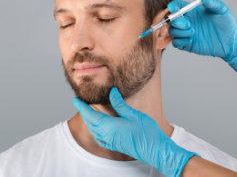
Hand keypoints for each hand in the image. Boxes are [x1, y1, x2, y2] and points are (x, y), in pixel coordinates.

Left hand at [73, 87, 197, 175]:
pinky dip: (94, 127)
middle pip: (90, 122)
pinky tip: (98, 123)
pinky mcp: (114, 144)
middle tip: (80, 103)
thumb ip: (119, 104)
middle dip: (84, 112)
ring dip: (89, 120)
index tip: (75, 100)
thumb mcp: (132, 114)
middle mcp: (106, 135)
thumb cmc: (146, 132)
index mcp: (109, 127)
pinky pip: (98, 135)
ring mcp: (109, 141)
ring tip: (87, 111)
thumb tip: (111, 92)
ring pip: (93, 129)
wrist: (154, 150)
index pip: (90, 115)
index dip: (82, 107)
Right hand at [168, 0, 236, 74]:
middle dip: (176, 21)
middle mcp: (187, 22)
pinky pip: (175, 43)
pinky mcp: (186, 44)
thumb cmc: (226, 24)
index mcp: (192, 12)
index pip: (177, 7)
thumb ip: (211, 2)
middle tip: (188, 24)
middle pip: (172, 20)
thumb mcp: (221, 10)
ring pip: (172, 31)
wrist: (230, 41)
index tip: (172, 9)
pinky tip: (190, 41)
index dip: (172, 7)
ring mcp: (186, 33)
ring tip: (193, 32)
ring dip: (179, 32)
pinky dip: (179, 41)